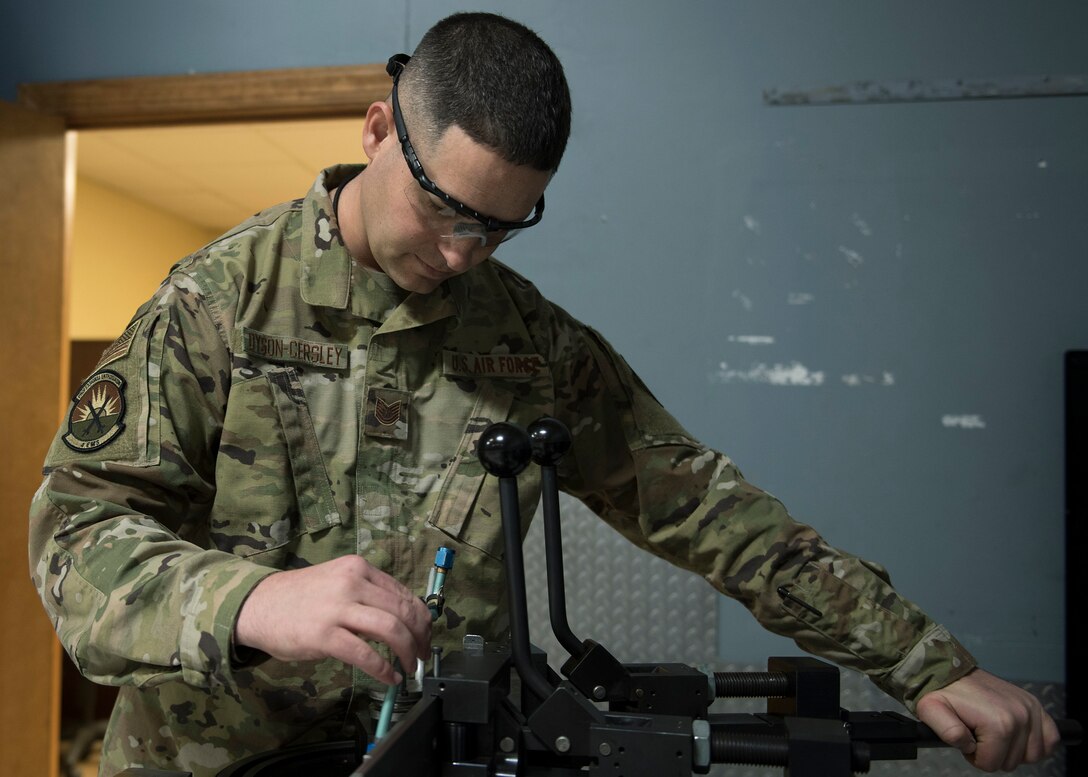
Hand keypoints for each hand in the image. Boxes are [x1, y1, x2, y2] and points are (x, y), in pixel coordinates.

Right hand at [234, 555, 430, 684]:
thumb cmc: (300, 597)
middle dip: (420, 637)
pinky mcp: (325, 635)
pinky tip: (390, 677)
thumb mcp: (338, 581)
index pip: (404, 593)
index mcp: (359, 568)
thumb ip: (368, 594)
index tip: (425, 635)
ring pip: (391, 629)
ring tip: (410, 666)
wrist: (258, 605)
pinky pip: (366, 654)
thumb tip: (403, 619)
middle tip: (423, 654)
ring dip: (408, 652)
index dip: (421, 619)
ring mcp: (338, 608)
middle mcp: (352, 582)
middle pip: (404, 611)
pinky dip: (384, 668)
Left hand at [916, 668, 1059, 771]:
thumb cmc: (942, 692)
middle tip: (976, 731)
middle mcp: (1020, 715)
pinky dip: (1034, 743)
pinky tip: (1015, 735)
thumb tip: (968, 745)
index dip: (973, 755)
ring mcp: (1030, 709)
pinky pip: (1049, 740)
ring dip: (1010, 749)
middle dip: (991, 752)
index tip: (965, 737)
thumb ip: (947, 732)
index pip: (990, 764)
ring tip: (991, 731)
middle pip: (1010, 762)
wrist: (949, 670)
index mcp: (998, 722)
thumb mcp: (931, 711)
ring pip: (1030, 756)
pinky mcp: (1035, 705)